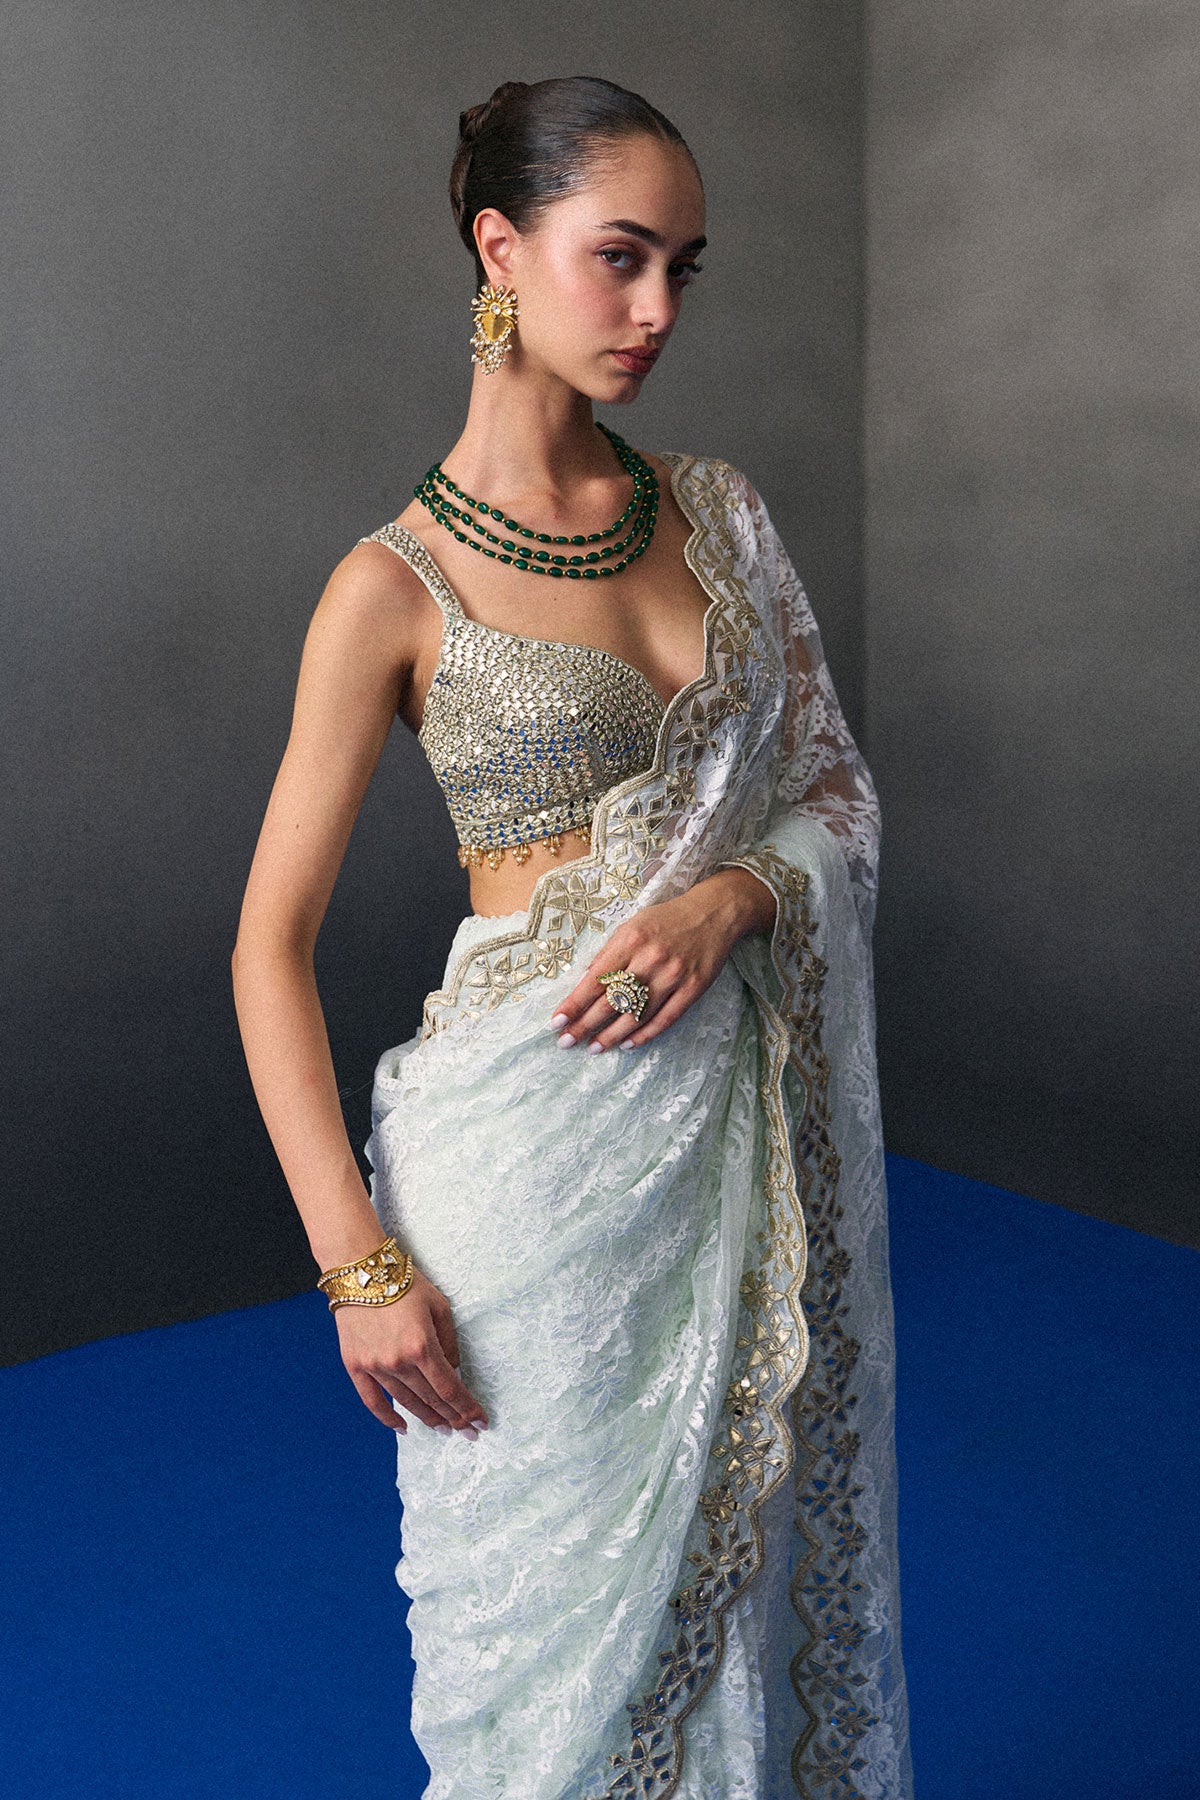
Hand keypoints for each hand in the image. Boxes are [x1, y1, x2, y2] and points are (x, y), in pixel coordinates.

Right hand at [332, 1265, 489, 1436]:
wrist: (359, 1270)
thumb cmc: (403, 1282)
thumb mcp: (438, 1305)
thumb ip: (448, 1342)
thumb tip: (454, 1372)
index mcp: (422, 1345)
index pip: (449, 1388)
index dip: (466, 1408)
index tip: (480, 1422)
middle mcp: (398, 1361)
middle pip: (431, 1400)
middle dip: (453, 1418)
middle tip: (467, 1431)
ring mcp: (375, 1366)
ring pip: (406, 1403)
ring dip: (427, 1418)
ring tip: (443, 1429)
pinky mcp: (356, 1366)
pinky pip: (372, 1401)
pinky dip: (388, 1418)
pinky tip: (403, 1427)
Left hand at [547, 869, 768, 1053]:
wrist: (713, 913)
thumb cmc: (666, 920)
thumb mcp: (631, 927)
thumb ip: (609, 954)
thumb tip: (584, 983)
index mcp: (631, 940)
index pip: (595, 980)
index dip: (574, 1004)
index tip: (557, 1022)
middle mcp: (651, 958)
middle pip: (612, 1001)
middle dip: (586, 1025)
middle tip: (567, 1042)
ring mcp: (674, 975)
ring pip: (637, 1014)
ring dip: (612, 1035)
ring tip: (594, 1048)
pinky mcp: (693, 988)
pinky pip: (665, 1019)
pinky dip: (644, 1034)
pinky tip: (627, 1043)